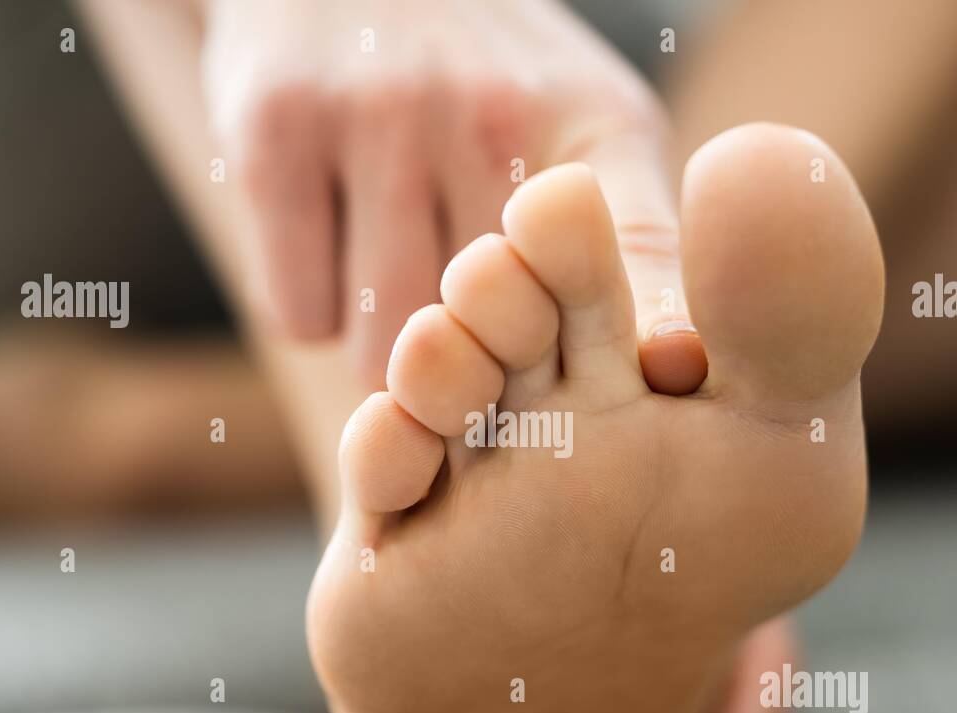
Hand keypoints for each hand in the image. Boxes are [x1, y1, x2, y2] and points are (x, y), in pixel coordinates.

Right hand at [201, 0, 675, 385]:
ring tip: (390, 260)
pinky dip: (311, 304)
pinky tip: (330, 235)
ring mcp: (383, 111)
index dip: (660, 324)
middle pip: (487, 347)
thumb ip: (635, 243)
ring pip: (382, 350)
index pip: (643, 247)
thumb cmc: (482, 90)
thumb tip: (678, 373)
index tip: (669, 377)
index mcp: (594, 124)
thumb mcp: (584, 131)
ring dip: (379, 344)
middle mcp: (499, 113)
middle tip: (455, 313)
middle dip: (466, 362)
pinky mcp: (278, 128)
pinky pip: (299, 315)